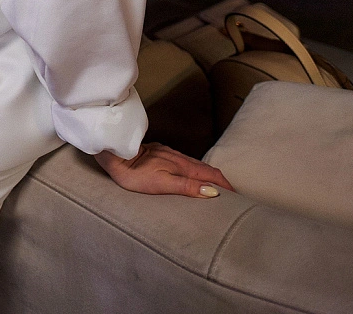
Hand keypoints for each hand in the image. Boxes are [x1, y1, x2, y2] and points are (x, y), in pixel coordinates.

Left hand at [96, 142, 235, 197]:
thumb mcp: (162, 183)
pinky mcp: (161, 154)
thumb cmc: (135, 173)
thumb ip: (187, 186)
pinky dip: (196, 171)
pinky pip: (185, 162)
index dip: (226, 186)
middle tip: (232, 195)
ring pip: (196, 165)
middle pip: (207, 169)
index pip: (212, 175)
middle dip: (221, 181)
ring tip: (217, 188)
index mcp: (183, 166)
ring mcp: (170, 155)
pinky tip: (192, 176)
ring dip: (209, 176)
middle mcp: (180, 158)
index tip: (237, 198)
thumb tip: (213, 192)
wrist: (115, 153)